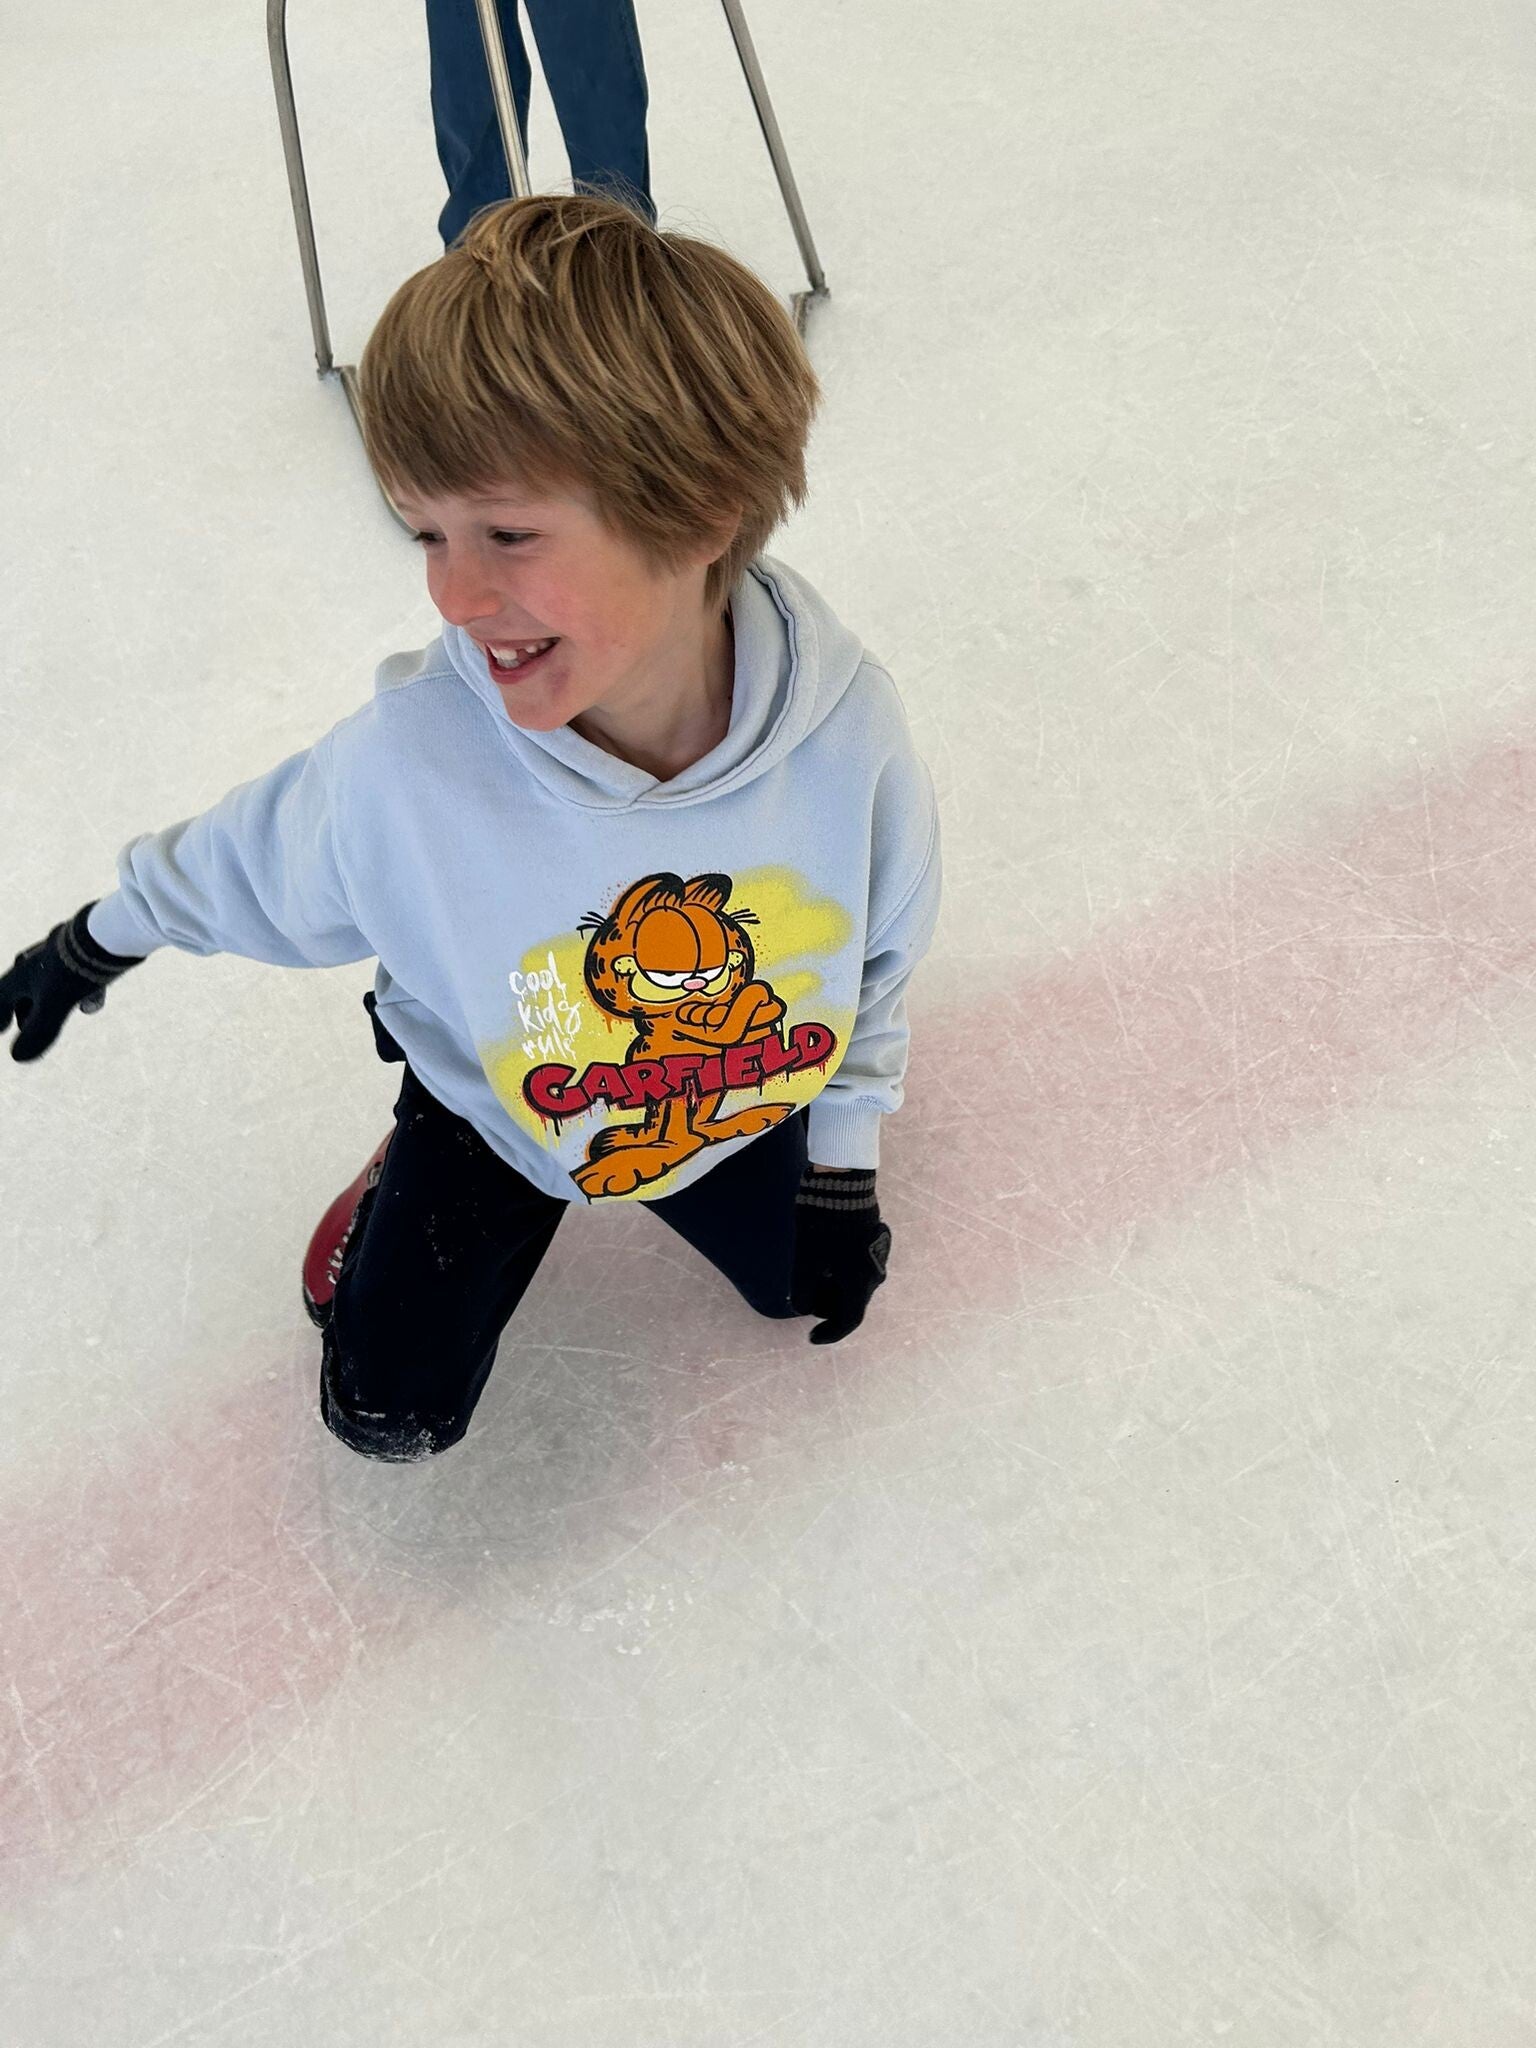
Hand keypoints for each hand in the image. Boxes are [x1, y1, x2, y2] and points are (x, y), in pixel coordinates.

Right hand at [0, 903, 142, 1062]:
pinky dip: (75, 989)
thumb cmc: (74, 971)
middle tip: (24, 1024)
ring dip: (53, 1001)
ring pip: (47, 983)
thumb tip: (18, 1057)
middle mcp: (31, 962)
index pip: (1, 999)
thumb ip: (37, 1032)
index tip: (1, 1028)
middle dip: (26, 1011)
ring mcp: (53, 953)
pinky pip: (70, 973)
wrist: (106, 932)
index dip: (0, 1016)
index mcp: (19, 975)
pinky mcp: (75, 950)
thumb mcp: (54, 1007)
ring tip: (68, 1011)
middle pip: (23, 993)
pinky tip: (94, 997)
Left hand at [790, 1165, 890, 1344]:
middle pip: (852, 1302)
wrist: (842, 1184)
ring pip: (855, 1285)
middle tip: (804, 1301)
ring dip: (834, 1290)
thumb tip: (803, 1309)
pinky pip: (858, 1268)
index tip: (812, 1338)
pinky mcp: (874, 1240)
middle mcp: (874, 1273)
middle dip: (828, 1308)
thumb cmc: (822, 1225)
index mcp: (860, 1283)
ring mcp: (877, 1256)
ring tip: (811, 1280)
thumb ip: (803, 1291)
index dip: (830, 1334)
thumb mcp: (805, 1261)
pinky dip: (841, 1274)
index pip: (848, 1320)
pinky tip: (823, 1263)